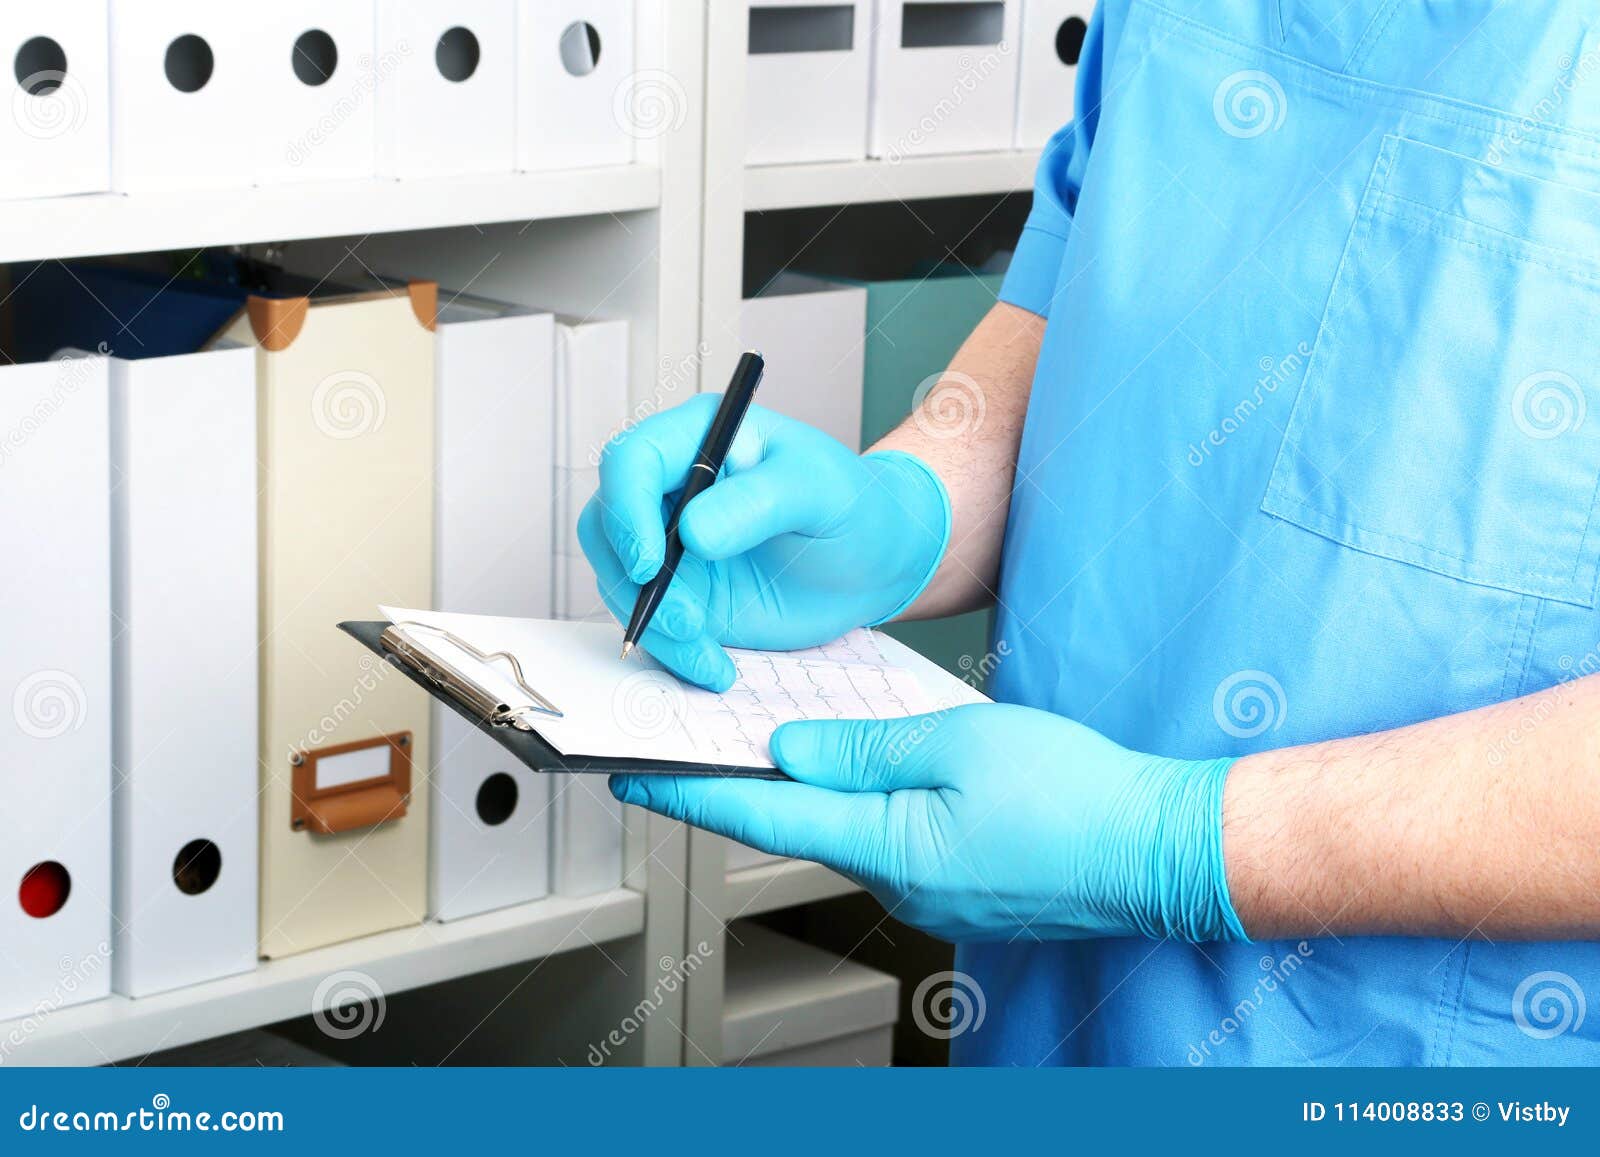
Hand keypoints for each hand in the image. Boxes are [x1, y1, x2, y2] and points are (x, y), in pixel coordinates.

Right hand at [578, 396, 948, 689]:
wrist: (874, 562)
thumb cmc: (854, 506)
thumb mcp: (821, 490)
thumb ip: (761, 500)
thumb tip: (694, 531)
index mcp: (700, 437)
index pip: (631, 460)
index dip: (626, 509)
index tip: (652, 562)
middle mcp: (672, 487)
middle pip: (605, 523)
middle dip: (634, 581)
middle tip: (686, 621)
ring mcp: (669, 542)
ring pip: (618, 580)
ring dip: (653, 624)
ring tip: (709, 649)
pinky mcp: (678, 591)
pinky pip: (648, 622)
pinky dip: (672, 651)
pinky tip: (715, 665)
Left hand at [610, 703, 1247, 943]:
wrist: (1161, 852)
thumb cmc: (1075, 795)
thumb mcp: (957, 743)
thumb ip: (862, 747)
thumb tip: (788, 750)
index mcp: (886, 845)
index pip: (758, 820)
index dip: (686, 794)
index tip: (630, 775)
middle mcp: (896, 880)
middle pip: (799, 824)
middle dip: (751, 780)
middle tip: (709, 731)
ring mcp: (929, 890)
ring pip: (849, 828)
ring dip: (816, 787)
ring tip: (797, 732)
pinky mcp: (959, 885)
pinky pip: (892, 836)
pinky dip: (868, 800)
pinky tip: (877, 765)